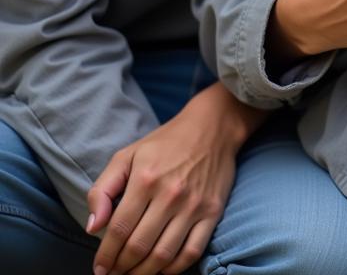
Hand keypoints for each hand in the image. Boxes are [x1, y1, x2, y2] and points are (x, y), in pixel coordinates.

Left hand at [87, 82, 264, 274]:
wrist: (213, 127)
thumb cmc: (166, 142)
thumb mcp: (127, 156)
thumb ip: (103, 190)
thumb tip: (92, 227)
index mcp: (146, 179)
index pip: (119, 230)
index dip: (105, 255)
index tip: (99, 268)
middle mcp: (170, 194)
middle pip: (139, 247)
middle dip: (120, 268)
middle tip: (114, 273)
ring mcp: (194, 205)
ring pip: (163, 255)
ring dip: (143, 273)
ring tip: (133, 274)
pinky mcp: (213, 211)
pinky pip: (192, 251)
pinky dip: (174, 269)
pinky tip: (161, 268)